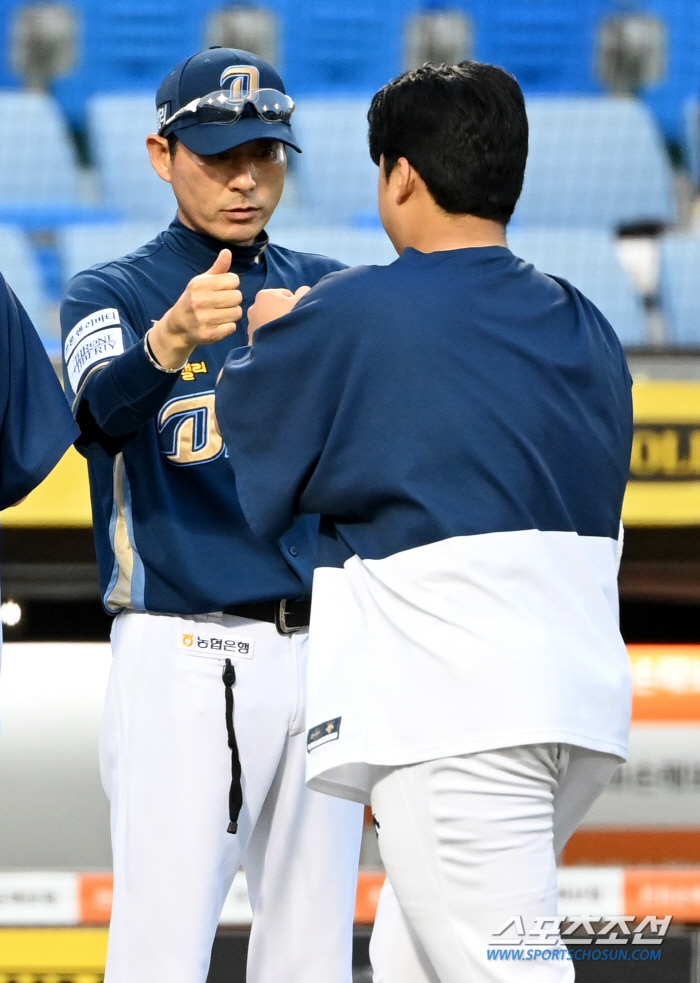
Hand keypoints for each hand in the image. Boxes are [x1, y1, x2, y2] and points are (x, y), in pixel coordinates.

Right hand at [148, 249, 242, 368]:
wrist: (178, 326)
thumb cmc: (194, 299)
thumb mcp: (202, 282)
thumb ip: (218, 268)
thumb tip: (227, 251)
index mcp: (200, 284)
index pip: (234, 280)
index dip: (231, 285)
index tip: (222, 290)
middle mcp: (201, 300)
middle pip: (238, 296)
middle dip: (233, 300)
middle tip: (222, 304)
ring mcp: (204, 318)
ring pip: (237, 312)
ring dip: (232, 314)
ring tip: (220, 314)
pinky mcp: (209, 334)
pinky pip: (232, 327)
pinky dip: (228, 327)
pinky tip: (218, 325)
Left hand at [248, 285, 310, 342]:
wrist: (281, 351)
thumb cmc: (293, 320)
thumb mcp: (304, 301)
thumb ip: (304, 292)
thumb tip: (302, 290)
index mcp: (264, 295)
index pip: (285, 294)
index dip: (295, 303)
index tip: (298, 313)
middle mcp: (253, 307)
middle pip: (275, 307)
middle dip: (283, 313)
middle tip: (293, 324)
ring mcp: (250, 325)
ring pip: (269, 321)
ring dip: (276, 325)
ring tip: (286, 335)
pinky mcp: (250, 340)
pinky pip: (264, 334)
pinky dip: (271, 336)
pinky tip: (279, 342)